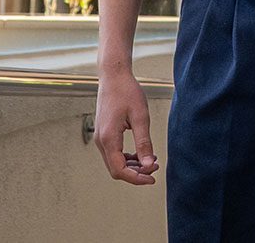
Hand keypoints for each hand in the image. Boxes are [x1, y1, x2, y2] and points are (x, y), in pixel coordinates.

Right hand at [94, 68, 159, 184]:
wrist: (113, 75)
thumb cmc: (126, 91)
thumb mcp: (140, 117)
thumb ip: (144, 143)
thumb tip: (148, 165)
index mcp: (108, 138)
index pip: (120, 170)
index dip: (137, 179)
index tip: (152, 178)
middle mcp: (101, 140)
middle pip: (116, 169)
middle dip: (135, 173)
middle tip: (154, 167)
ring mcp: (100, 136)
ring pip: (114, 162)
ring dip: (131, 166)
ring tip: (149, 160)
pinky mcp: (103, 133)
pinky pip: (113, 153)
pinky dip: (126, 157)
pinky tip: (140, 153)